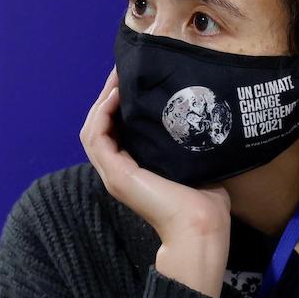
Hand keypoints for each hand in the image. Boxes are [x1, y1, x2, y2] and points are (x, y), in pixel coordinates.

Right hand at [80, 67, 230, 296]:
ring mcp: (114, 173)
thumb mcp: (195, 163)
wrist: (201, 227)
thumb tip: (204, 116)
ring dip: (101, 101)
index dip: (120, 105)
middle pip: (101, 125)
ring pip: (93, 129)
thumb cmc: (206, 202)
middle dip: (108, 96)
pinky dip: (101, 114)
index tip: (134, 80)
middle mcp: (120, 171)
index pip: (117, 130)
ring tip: (116, 78)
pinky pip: (96, 137)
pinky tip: (114, 96)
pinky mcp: (116, 174)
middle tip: (121, 70)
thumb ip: (189, 144)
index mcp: (135, 170)